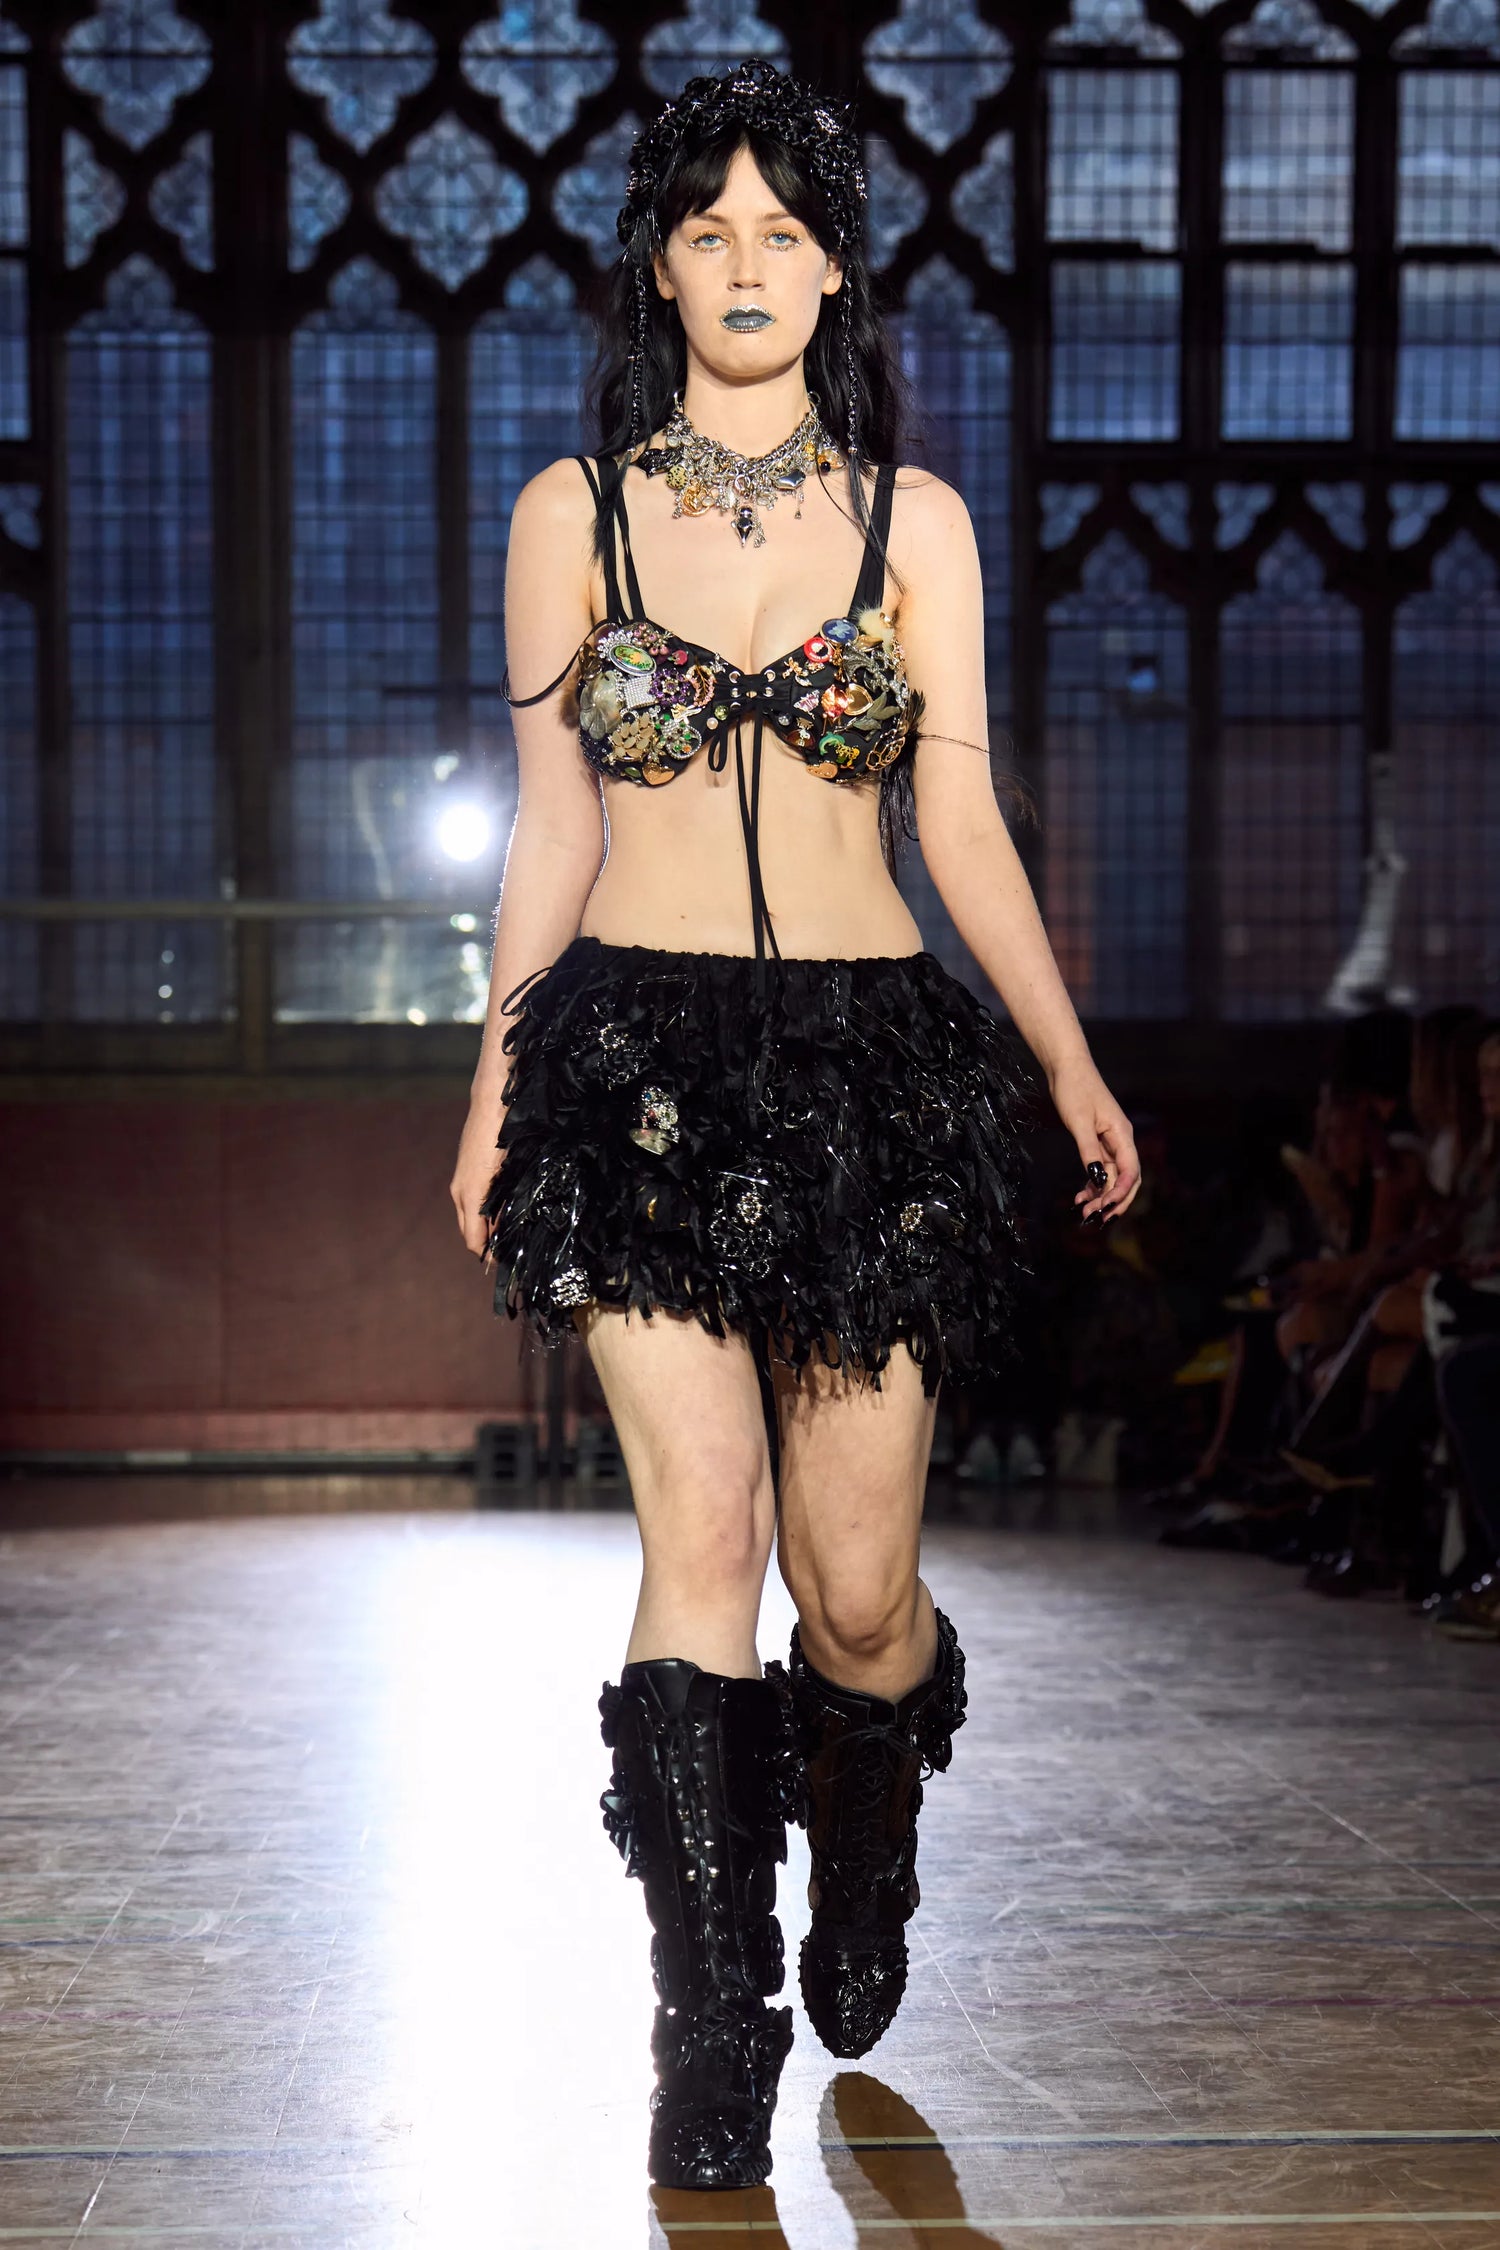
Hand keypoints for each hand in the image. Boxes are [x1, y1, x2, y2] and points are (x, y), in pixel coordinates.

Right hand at [450, 1102, 504, 1257]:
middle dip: (485, 1245)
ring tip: (507, 1234)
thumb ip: (505, 1206)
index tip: (504, 1263)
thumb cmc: (503, 1137)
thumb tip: (505, 1231)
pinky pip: (469, 1201)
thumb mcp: (510, 1175)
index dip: (488, 1255)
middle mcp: (460, 1191)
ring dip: (484, 1228)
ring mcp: (460, 1181)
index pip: (474, 1240)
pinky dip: (482, 1212)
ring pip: (468, 1216)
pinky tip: (500, 1210)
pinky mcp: (465, 1172)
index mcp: (471, 1195)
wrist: (491, 1103)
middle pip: (468, 1232)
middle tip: (508, 1253)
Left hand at [1050, 1058, 1140, 1222]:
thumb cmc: (1075, 1089)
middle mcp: (1120, 1140)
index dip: (1121, 1192)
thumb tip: (1097, 1178)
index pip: (1130, 1171)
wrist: (1067, 1067)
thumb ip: (1089, 1151)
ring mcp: (1109, 1141)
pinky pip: (1100, 1168)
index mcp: (1122, 1134)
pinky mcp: (1097, 1141)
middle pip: (1126, 1178)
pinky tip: (1081, 1195)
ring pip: (1111, 1176)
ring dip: (1100, 1195)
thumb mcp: (1080, 1121)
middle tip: (1096, 1218)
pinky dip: (1092, 1183)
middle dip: (1114, 1200)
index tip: (1106, 1208)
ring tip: (1084, 1211)